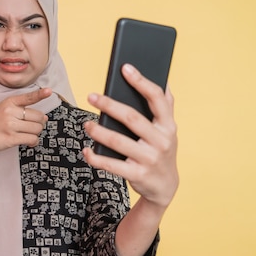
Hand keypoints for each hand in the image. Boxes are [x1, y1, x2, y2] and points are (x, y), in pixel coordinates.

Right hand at [0, 87, 51, 153]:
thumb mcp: (4, 109)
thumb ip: (23, 110)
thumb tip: (45, 117)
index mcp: (9, 102)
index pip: (28, 97)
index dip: (40, 94)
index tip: (49, 91)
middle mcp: (10, 112)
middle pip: (38, 117)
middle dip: (39, 123)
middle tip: (31, 126)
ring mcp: (11, 125)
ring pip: (37, 128)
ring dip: (36, 133)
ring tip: (28, 134)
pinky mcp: (12, 138)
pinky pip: (32, 139)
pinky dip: (34, 142)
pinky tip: (29, 142)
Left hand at [83, 64, 178, 207]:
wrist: (166, 187)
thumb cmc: (162, 151)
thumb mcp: (169, 130)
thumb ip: (167, 107)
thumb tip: (166, 81)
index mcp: (168, 125)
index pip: (156, 98)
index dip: (141, 81)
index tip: (125, 68)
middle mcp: (161, 141)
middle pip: (132, 118)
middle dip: (109, 105)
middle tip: (91, 96)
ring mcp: (149, 159)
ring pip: (118, 141)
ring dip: (98, 131)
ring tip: (86, 124)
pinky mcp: (137, 175)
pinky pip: (112, 165)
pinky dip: (96, 158)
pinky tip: (86, 151)